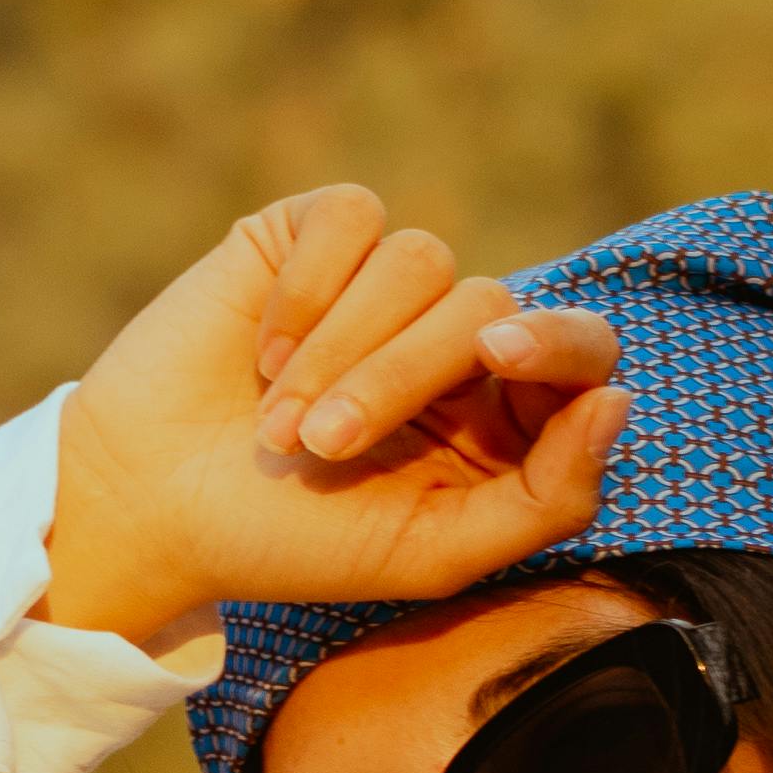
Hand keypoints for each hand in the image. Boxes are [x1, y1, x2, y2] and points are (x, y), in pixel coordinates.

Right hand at [42, 185, 627, 648]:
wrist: (155, 507)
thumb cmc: (294, 543)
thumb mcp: (432, 553)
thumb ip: (546, 500)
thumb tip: (617, 400)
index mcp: (499, 419)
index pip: (577, 350)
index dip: (554, 343)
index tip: (500, 357)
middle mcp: (454, 341)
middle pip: (487, 306)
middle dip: (402, 378)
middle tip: (325, 448)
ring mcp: (385, 284)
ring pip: (420, 262)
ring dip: (343, 350)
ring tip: (279, 424)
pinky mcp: (313, 236)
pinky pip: (353, 218)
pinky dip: (308, 289)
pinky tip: (259, 350)